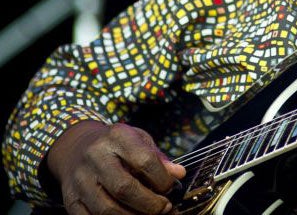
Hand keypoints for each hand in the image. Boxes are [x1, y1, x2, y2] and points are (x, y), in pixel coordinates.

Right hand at [46, 121, 185, 213]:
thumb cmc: (117, 145)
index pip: (144, 160)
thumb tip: (179, 174)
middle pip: (124, 188)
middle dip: (149, 204)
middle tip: (165, 208)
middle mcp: (95, 156)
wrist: (77, 147)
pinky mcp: (70, 199)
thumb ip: (158, 158)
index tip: (171, 187)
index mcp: (117, 136)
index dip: (162, 179)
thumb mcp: (139, 140)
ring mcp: (80, 179)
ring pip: (106, 209)